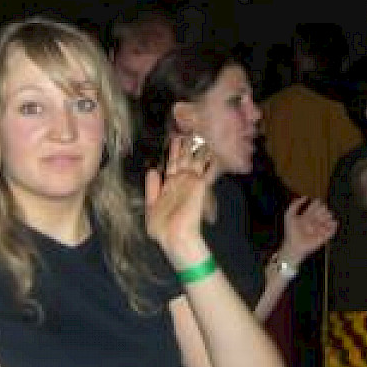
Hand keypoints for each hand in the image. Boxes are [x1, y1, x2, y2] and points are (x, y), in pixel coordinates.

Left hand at [145, 134, 213, 264]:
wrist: (175, 237)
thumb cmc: (162, 227)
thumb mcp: (151, 207)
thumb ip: (152, 188)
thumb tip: (152, 169)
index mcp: (169, 186)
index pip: (172, 163)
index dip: (174, 151)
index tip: (176, 137)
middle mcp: (181, 181)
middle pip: (185, 158)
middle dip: (187, 144)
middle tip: (190, 129)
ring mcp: (191, 182)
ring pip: (196, 160)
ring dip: (199, 147)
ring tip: (201, 132)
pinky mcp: (200, 185)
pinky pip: (207, 170)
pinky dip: (212, 160)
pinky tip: (215, 149)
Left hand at [280, 197, 337, 263]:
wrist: (293, 246)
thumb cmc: (290, 231)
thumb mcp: (289, 215)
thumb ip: (295, 204)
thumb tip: (306, 196)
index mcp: (309, 214)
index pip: (317, 205)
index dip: (317, 203)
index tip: (315, 205)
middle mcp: (316, 220)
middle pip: (324, 210)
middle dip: (323, 211)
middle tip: (318, 214)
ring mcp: (320, 228)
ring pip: (329, 219)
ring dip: (327, 218)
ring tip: (321, 221)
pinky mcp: (324, 236)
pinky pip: (332, 230)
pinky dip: (333, 227)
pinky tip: (329, 225)